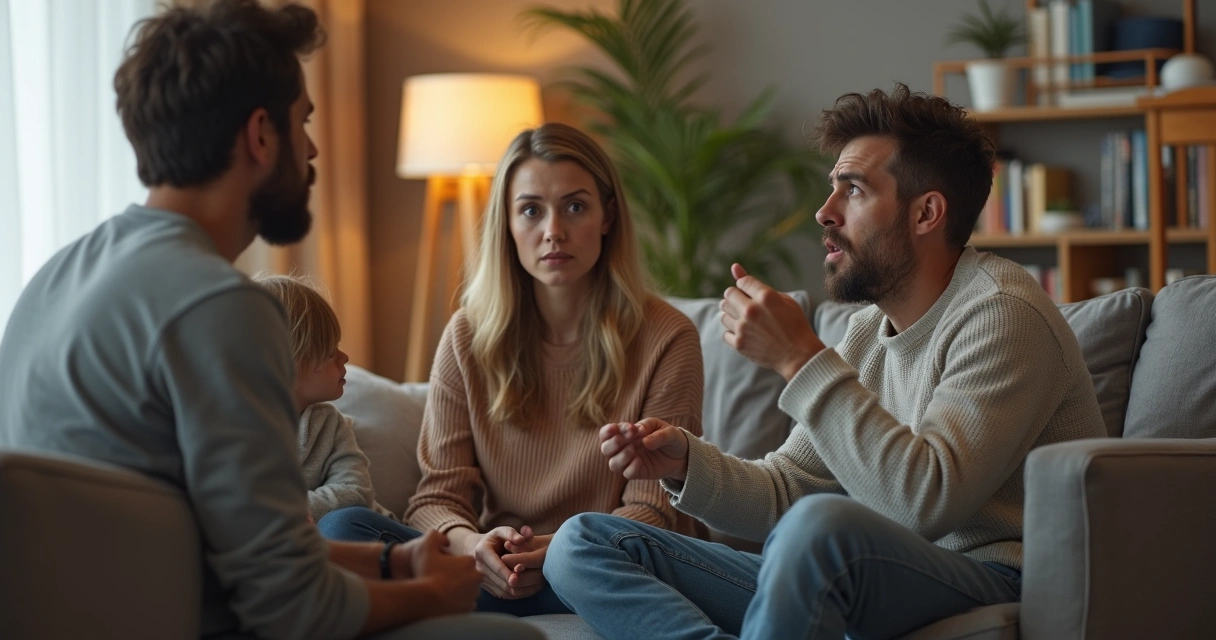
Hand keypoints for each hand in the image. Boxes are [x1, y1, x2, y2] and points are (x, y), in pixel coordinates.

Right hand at [397, 530, 479, 615]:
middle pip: (470, 575)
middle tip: (443, 580)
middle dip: (460, 577)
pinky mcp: (469, 608)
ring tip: (444, 592)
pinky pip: (466, 603)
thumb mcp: (425, 547)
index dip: (453, 564)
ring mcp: (474, 594)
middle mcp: (476, 577)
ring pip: (469, 590)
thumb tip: (446, 540)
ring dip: (460, 590)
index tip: (442, 568)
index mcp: (469, 561)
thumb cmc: (425, 572)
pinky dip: (459, 603)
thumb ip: (434, 536)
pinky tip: (447, 602)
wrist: (425, 600)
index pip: (465, 561)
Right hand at [459, 526, 544, 599]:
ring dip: (520, 590)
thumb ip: (512, 533)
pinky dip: (517, 593)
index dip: (510, 573)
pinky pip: (503, 595)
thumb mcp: (501, 531)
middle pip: (501, 582)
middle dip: (519, 583)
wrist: (476, 550)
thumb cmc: (494, 539)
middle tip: (537, 581)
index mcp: (482, 552)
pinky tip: (530, 588)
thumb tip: (523, 539)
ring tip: (537, 585)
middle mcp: (479, 568)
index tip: (521, 575)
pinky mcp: (488, 589)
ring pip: (503, 592)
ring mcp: (482, 581)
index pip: (497, 567)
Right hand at [600, 418, 689, 480]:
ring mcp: (631, 461)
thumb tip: (645, 442)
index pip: (608, 432)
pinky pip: (627, 474)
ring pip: (612, 464)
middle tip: (629, 440)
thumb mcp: (668, 431)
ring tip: (633, 450)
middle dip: (612, 444)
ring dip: (619, 457)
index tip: (629, 429)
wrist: (683, 455)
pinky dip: (631, 468)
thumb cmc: (671, 438)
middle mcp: (625, 447)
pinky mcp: (639, 472)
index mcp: (627, 433)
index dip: (611, 430)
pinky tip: (640, 461)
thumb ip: (656, 434)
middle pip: (605, 448)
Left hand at [721, 264, 824, 380]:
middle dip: (736, 298)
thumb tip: (734, 267)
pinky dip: (733, 333)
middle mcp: (751, 310)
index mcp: (765, 296)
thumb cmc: (794, 324)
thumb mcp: (783, 299)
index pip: (741, 282)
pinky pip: (725, 333)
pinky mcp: (739, 344)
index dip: (747, 287)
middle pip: (728, 294)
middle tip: (746, 306)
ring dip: (733, 315)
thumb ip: (756, 283)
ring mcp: (743, 327)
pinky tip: (746, 334)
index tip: (753, 295)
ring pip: (723, 313)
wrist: (799, 355)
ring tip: (747, 321)